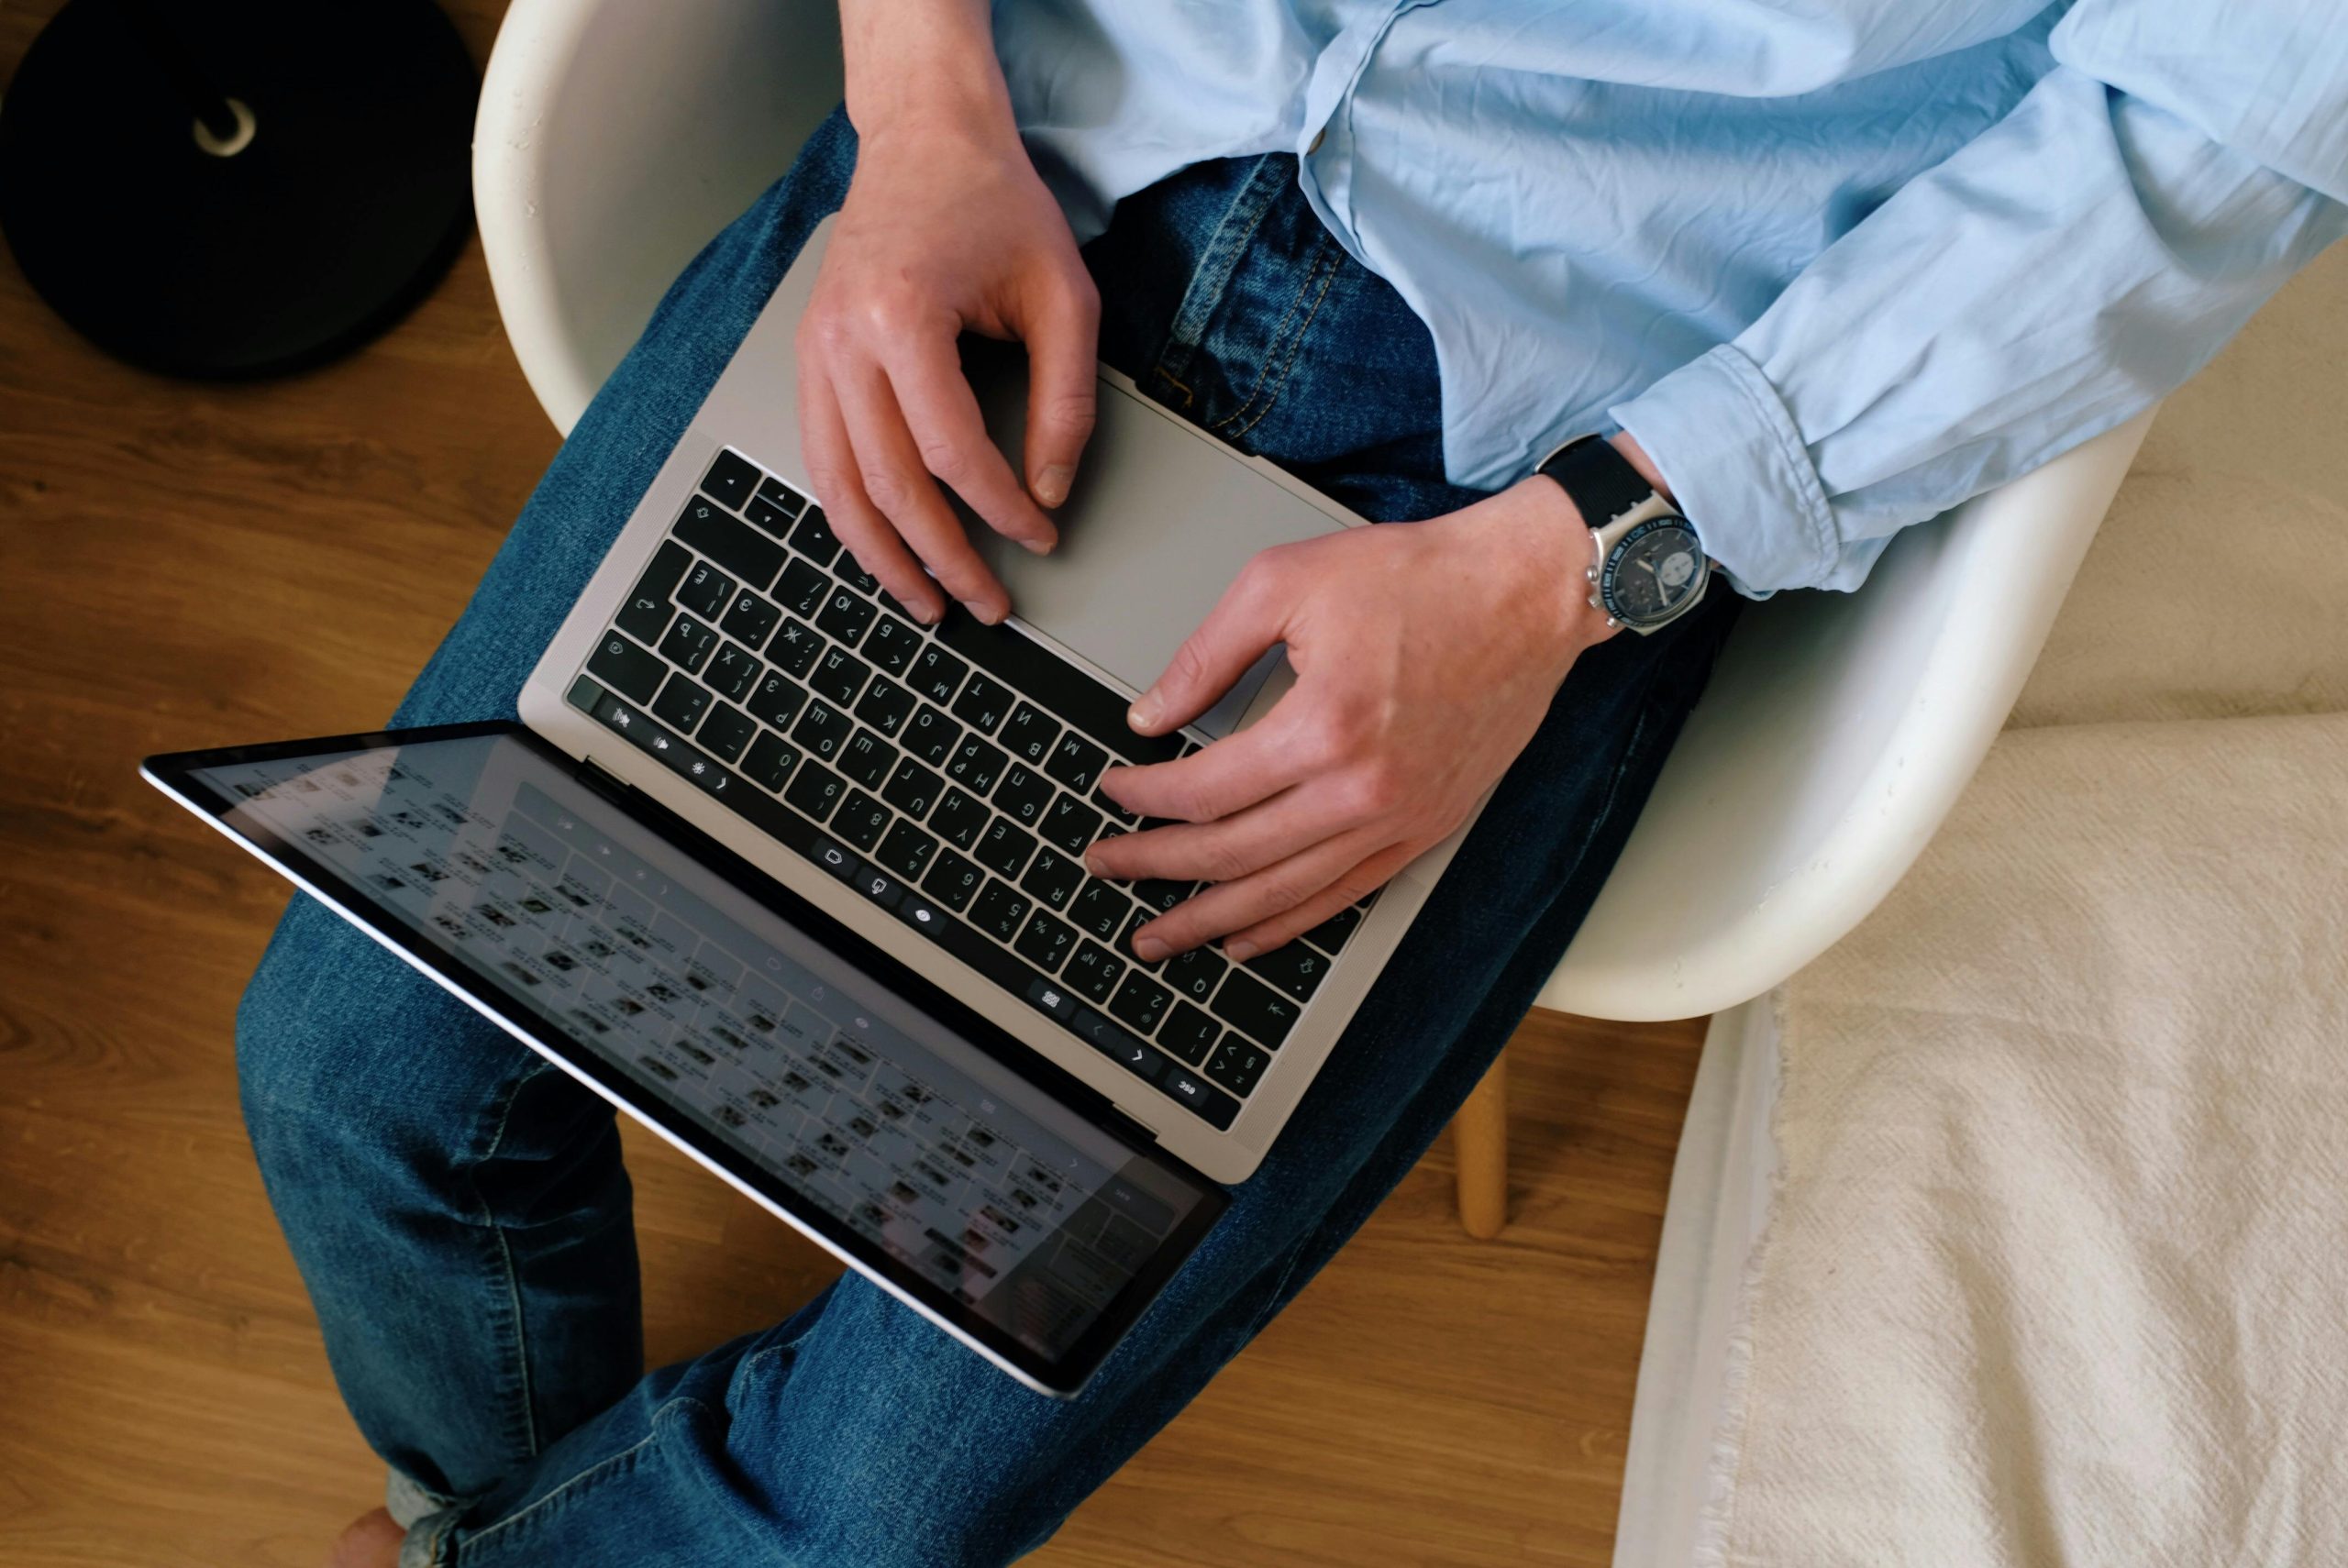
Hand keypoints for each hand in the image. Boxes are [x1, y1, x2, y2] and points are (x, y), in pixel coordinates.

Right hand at [797, 26, 1098, 624]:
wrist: (926, 140)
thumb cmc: (994, 205)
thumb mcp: (1063, 295)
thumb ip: (1065, 401)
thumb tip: (1050, 491)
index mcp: (901, 316)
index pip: (949, 450)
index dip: (999, 508)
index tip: (1040, 537)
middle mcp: (841, 340)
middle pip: (887, 483)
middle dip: (942, 557)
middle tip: (990, 603)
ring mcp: (813, 352)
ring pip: (837, 487)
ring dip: (883, 558)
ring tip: (928, 605)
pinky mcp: (810, 361)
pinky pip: (823, 459)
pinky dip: (854, 515)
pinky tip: (890, 550)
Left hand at [1086, 475, 1617, 960]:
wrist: (1530, 592)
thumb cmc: (1423, 577)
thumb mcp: (1290, 583)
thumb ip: (1208, 653)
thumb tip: (1151, 713)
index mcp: (1323, 727)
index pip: (1205, 790)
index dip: (1145, 800)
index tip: (1112, 793)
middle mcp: (1362, 789)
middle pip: (1233, 854)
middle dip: (1156, 867)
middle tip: (1106, 866)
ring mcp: (1400, 818)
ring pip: (1285, 894)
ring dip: (1212, 919)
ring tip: (1160, 936)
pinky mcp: (1429, 827)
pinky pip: (1345, 895)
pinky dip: (1289, 923)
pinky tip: (1247, 936)